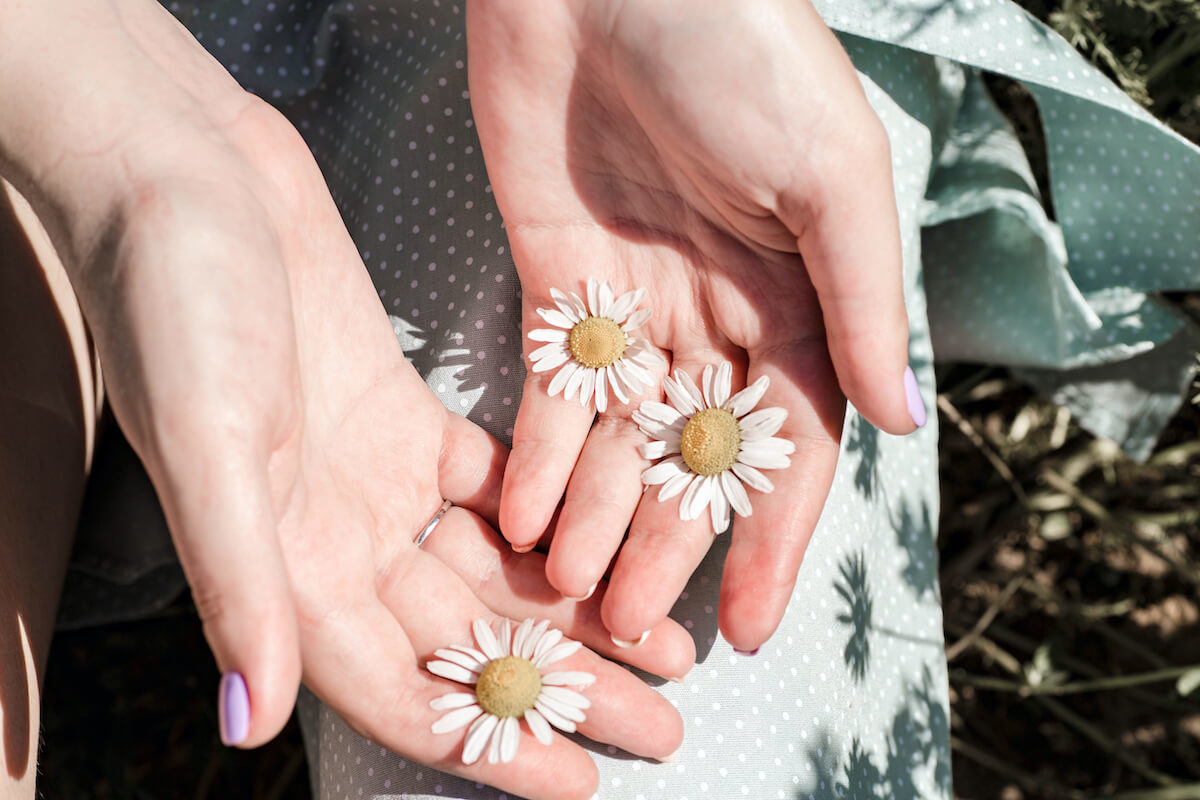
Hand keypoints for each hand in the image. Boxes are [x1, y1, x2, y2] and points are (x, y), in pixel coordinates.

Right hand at [0, 2, 689, 795]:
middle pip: (468, 638)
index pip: (404, 688)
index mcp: (289, 565)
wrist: (188, 178)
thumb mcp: (211, 445)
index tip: (579, 779)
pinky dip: (551, 518)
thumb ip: (239, 581)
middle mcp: (336, 537)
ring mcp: (376, 479)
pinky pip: (494, 488)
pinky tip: (610, 538)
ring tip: (660, 644)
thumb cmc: (177, 302)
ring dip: (575, 608)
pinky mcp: (406, 417)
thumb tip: (248, 718)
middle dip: (563, 685)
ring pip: (495, 570)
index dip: (490, 742)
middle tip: (660, 722)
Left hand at [467, 0, 921, 649]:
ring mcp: (631, 306)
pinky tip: (522, 518)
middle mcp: (715, 317)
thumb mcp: (830, 174)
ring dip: (594, 521)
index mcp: (797, 300)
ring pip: (616, 444)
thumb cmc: (742, 48)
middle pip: (691, 462)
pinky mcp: (555, 284)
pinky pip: (548, 390)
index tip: (745, 622)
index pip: (788, 449)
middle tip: (632, 629)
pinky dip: (536, 455)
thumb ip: (860, 302)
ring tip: (567, 596)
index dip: (771, 540)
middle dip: (665, 547)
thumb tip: (904, 424)